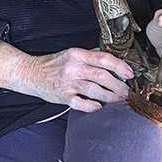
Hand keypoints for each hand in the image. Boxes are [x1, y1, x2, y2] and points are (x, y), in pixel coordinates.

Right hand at [0, 43, 133, 112]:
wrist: (31, 74)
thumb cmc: (53, 65)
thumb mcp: (71, 54)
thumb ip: (90, 57)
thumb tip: (113, 62)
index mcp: (77, 55)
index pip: (104, 58)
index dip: (120, 66)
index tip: (130, 74)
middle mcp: (73, 68)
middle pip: (103, 76)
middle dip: (119, 86)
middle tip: (127, 92)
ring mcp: (68, 83)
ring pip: (96, 91)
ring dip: (111, 97)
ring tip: (119, 100)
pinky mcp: (64, 97)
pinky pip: (82, 104)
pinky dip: (93, 106)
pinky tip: (99, 107)